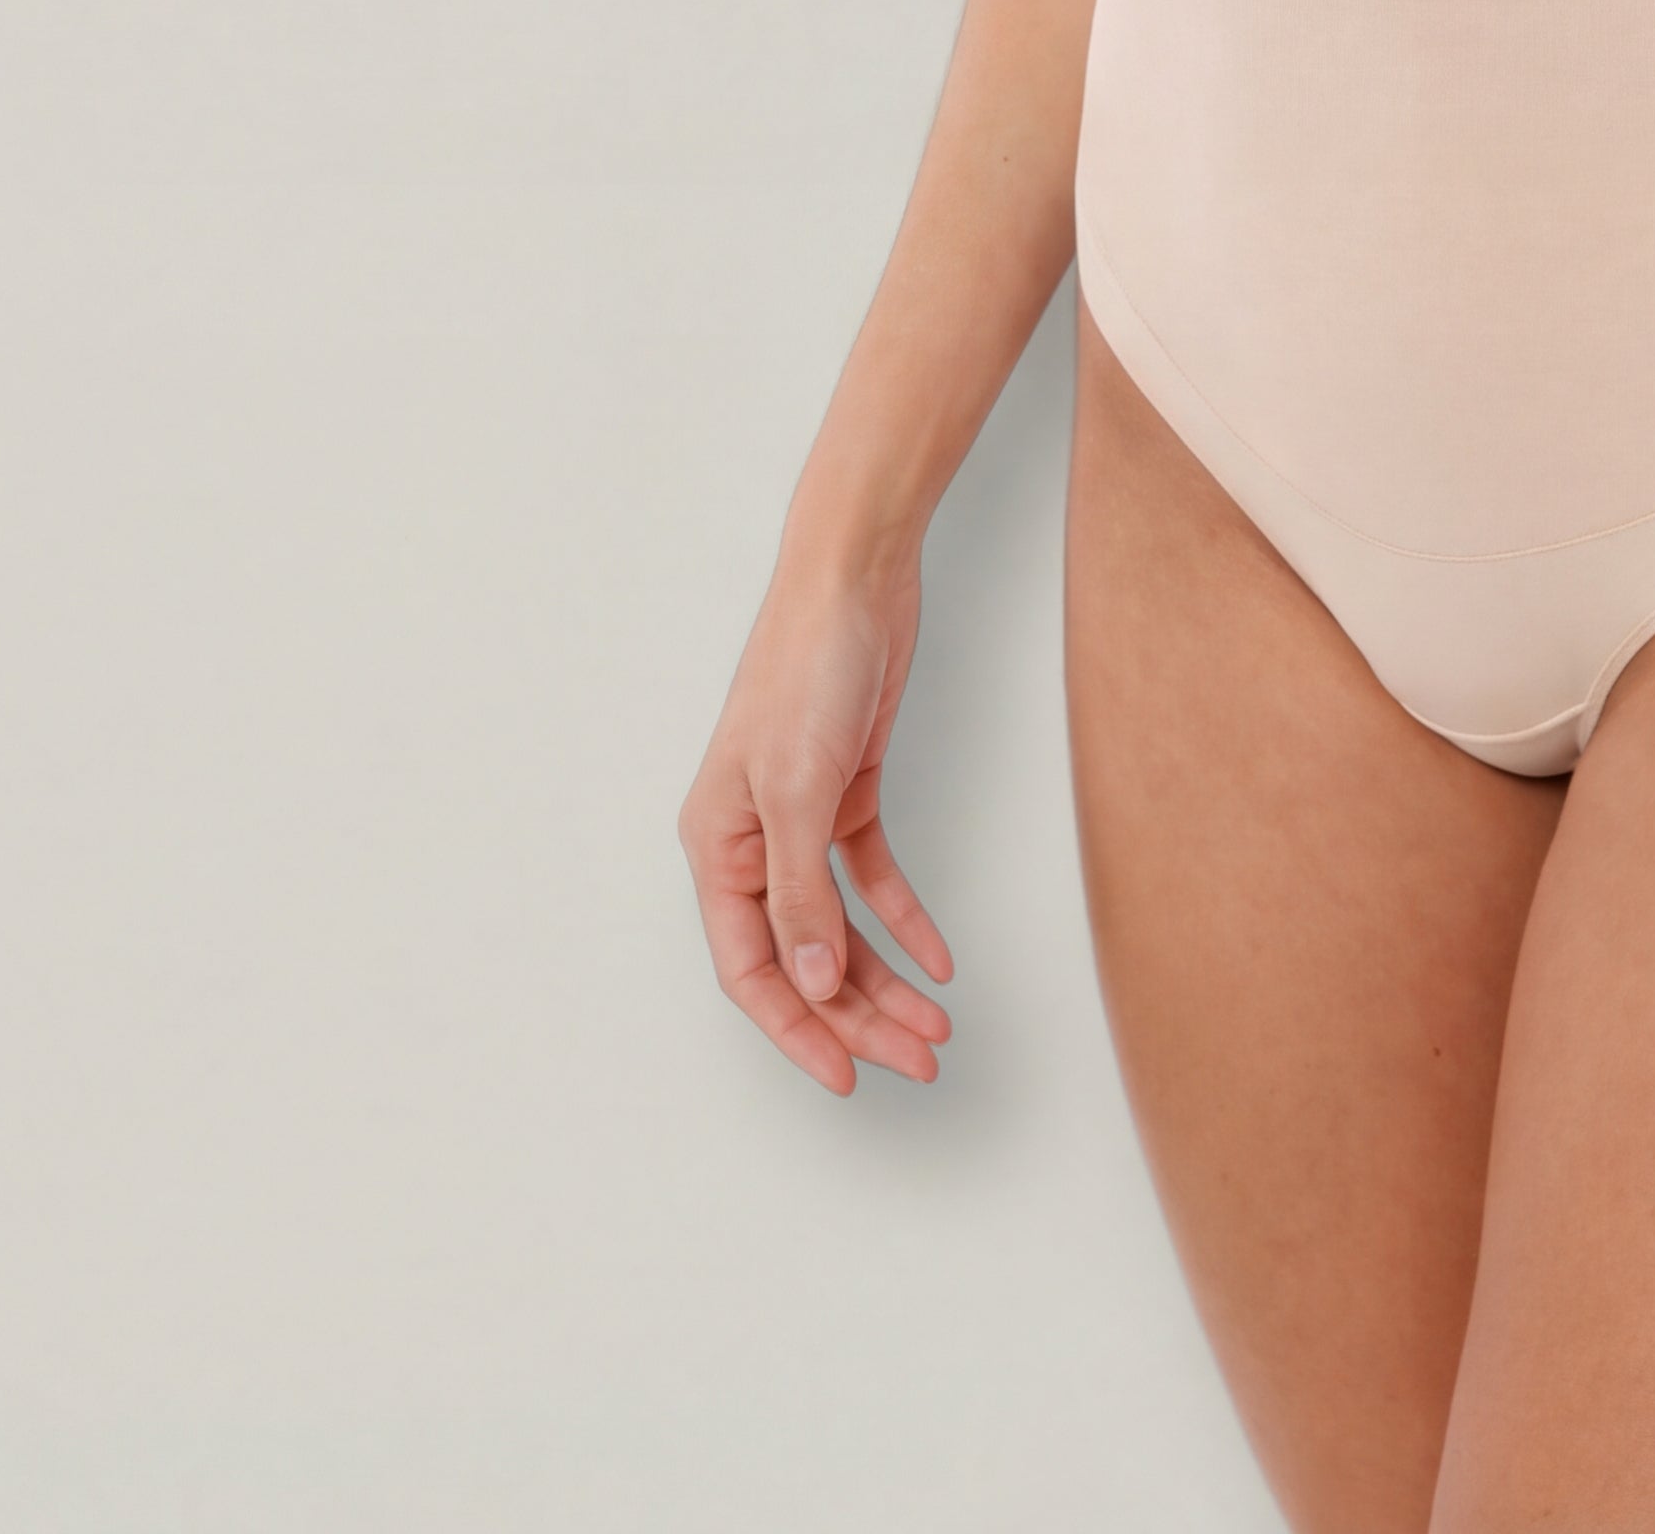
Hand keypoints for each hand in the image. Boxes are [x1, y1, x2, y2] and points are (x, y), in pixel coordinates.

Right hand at [678, 551, 955, 1095]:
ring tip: (937, 1025)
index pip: (750, 968)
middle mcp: (753, 844)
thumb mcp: (796, 789)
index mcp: (716, 848)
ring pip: (841, 928)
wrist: (855, 577)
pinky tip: (938, 957)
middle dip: (858, 1016)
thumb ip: (800, 893)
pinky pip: (872, 878)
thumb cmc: (806, 668)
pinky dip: (905, 919)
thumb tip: (807, 985)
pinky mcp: (846, 793)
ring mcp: (801, 820)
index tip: (847, 1077)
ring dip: (886, 978)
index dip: (795, 1030)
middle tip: (920, 1061)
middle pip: (803, 958)